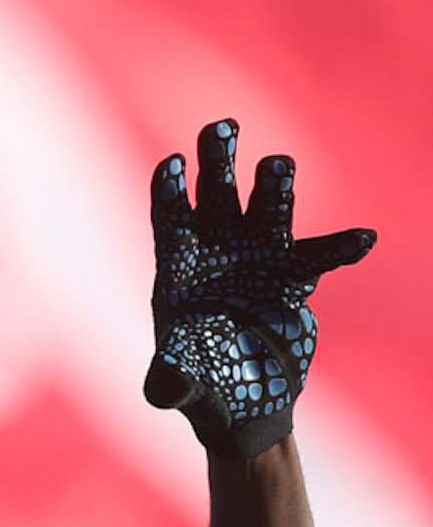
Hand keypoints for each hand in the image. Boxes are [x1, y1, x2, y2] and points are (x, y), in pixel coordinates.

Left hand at [144, 119, 374, 457]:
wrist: (244, 401)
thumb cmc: (201, 386)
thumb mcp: (180, 384)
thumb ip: (170, 379)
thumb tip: (165, 385)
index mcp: (179, 266)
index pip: (169, 216)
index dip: (167, 189)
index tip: (170, 163)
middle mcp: (217, 251)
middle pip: (214, 193)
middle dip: (216, 160)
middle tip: (222, 125)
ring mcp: (257, 258)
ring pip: (265, 209)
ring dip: (273, 185)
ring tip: (277, 164)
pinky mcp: (292, 278)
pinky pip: (317, 256)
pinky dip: (338, 247)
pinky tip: (361, 239)